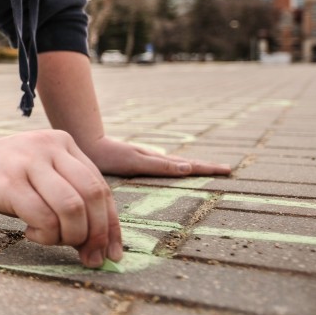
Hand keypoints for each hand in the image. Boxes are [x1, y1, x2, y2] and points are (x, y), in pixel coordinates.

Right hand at [0, 130, 122, 268]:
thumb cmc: (2, 179)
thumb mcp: (41, 178)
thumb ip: (69, 198)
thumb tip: (100, 245)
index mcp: (64, 143)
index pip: (101, 187)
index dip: (111, 225)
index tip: (112, 253)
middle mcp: (49, 147)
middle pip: (92, 197)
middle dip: (95, 234)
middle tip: (87, 257)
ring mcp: (27, 161)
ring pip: (71, 208)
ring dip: (68, 236)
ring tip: (51, 240)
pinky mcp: (7, 181)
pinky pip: (42, 216)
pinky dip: (44, 235)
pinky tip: (30, 233)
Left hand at [79, 136, 231, 178]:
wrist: (86, 144)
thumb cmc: (109, 156)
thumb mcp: (135, 162)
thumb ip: (160, 165)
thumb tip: (188, 167)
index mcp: (158, 160)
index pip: (189, 165)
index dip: (208, 168)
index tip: (229, 170)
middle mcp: (154, 157)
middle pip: (186, 162)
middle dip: (206, 167)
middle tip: (227, 169)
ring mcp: (146, 157)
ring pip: (175, 162)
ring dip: (193, 166)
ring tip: (208, 169)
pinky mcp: (136, 159)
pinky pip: (162, 164)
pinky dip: (175, 167)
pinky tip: (175, 168)